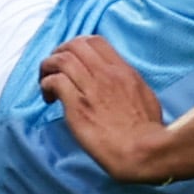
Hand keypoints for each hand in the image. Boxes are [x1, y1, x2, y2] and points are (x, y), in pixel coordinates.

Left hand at [39, 35, 175, 181]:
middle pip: (74, 45)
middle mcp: (106, 74)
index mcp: (123, 71)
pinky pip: (55, 82)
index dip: (78, 46)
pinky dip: (46, 85)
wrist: (142, 152)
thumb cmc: (147, 132)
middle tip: (53, 67)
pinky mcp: (78, 106)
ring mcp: (91, 89)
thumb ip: (129, 84)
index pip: (95, 41)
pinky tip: (49, 98)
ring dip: (48, 67)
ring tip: (45, 81)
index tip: (72, 58)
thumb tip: (119, 82)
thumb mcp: (146, 97)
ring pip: (61, 60)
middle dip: (59, 52)